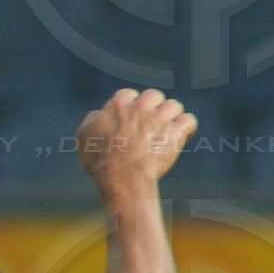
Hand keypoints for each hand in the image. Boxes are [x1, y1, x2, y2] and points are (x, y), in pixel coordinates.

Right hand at [77, 88, 196, 196]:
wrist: (122, 177)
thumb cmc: (100, 159)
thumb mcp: (84, 136)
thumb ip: (93, 119)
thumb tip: (98, 114)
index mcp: (120, 103)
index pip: (128, 95)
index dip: (128, 108)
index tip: (127, 121)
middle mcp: (142, 106)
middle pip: (154, 96)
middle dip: (153, 108)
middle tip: (148, 125)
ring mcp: (161, 118)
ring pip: (174, 106)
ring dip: (170, 117)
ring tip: (165, 131)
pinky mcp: (176, 132)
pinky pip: (189, 121)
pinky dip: (186, 128)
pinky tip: (180, 135)